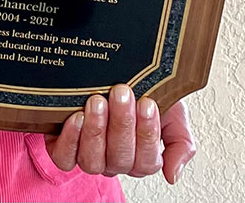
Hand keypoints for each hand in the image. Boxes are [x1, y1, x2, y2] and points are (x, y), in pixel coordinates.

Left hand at [46, 87, 195, 183]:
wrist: (115, 69)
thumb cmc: (143, 90)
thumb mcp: (172, 110)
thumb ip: (180, 142)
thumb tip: (172, 174)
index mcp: (141, 156)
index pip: (147, 160)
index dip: (147, 133)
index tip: (147, 102)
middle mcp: (114, 160)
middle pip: (120, 159)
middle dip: (122, 124)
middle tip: (121, 93)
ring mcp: (89, 155)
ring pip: (93, 161)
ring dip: (96, 130)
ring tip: (98, 101)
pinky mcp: (64, 147)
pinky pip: (65, 158)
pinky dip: (71, 140)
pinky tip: (77, 117)